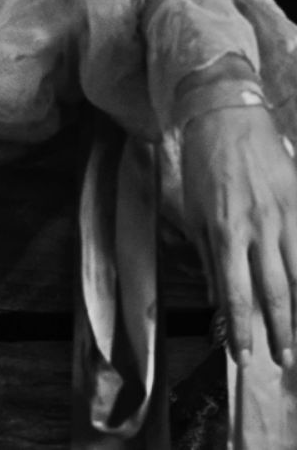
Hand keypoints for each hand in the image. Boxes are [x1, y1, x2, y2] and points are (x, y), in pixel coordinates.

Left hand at [180, 102, 296, 367]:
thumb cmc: (203, 165)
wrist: (226, 117)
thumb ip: (208, 255)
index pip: (235, 293)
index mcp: (224, 233)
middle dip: (278, 331)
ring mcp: (285, 216)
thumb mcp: (193, 211)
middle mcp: (258, 229)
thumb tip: (218, 296)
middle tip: (284, 361)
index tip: (243, 355)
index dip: (241, 328)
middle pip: (273, 291)